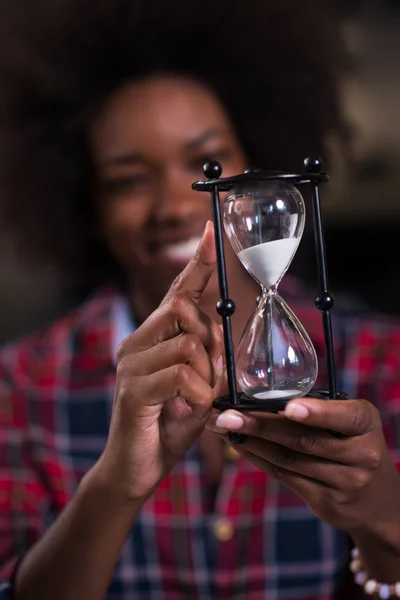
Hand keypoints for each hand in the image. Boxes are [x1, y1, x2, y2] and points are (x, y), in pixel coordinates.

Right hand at [97, 221, 222, 501]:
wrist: (137, 469)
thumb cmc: (169, 425)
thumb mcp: (198, 387)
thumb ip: (209, 361)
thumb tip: (226, 340)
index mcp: (151, 338)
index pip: (177, 292)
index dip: (197, 263)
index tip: (212, 231)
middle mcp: (136, 343)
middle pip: (183, 309)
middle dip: (211, 337)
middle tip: (215, 371)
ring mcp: (130, 365)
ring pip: (187, 342)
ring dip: (208, 373)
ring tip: (202, 397)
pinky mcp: (132, 389)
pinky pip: (181, 374)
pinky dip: (198, 393)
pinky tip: (192, 408)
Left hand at [206, 397, 399, 537]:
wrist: (378, 500)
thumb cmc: (355, 443)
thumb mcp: (352, 422)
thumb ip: (321, 409)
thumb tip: (262, 394)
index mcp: (366, 424)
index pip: (343, 417)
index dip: (316, 413)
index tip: (289, 407)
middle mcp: (361, 455)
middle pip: (303, 440)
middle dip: (260, 425)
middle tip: (227, 414)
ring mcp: (345, 483)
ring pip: (289, 460)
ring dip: (251, 442)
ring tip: (223, 427)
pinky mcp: (326, 503)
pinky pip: (285, 477)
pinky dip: (259, 458)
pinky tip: (240, 445)